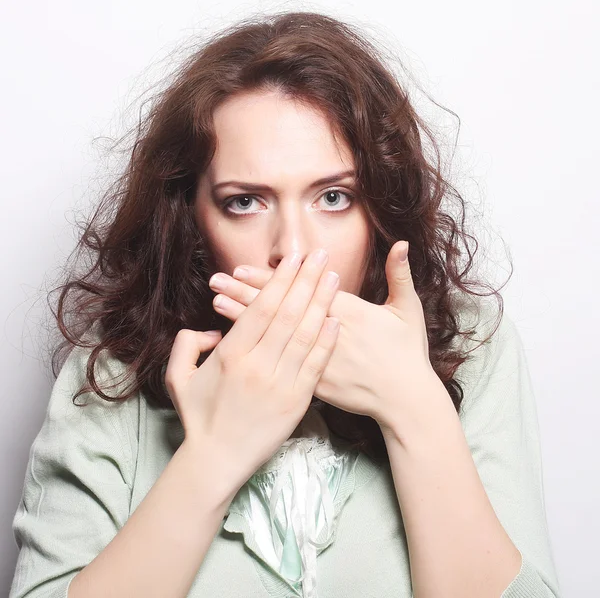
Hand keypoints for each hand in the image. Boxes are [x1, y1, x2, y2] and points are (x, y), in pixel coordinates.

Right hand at [164, 249, 340, 488]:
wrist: (217, 461)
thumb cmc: (197, 418)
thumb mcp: (178, 377)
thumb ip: (187, 344)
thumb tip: (212, 328)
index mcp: (231, 355)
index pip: (261, 308)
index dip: (280, 281)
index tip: (293, 260)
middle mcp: (258, 365)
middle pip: (289, 314)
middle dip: (306, 281)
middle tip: (320, 256)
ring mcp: (281, 384)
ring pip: (306, 335)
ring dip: (322, 303)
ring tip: (333, 278)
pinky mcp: (298, 401)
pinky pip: (316, 365)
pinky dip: (326, 341)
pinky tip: (336, 320)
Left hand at [207, 241, 443, 435]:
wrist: (405, 398)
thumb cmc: (406, 353)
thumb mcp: (408, 310)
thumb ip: (399, 274)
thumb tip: (401, 242)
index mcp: (345, 312)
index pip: (297, 291)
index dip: (268, 279)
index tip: (242, 269)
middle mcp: (324, 333)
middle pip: (277, 309)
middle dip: (244, 292)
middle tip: (217, 279)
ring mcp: (314, 359)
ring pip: (273, 334)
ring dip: (243, 317)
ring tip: (217, 301)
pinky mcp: (311, 383)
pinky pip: (279, 365)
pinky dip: (257, 352)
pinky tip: (236, 343)